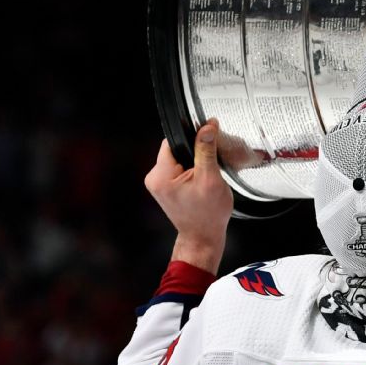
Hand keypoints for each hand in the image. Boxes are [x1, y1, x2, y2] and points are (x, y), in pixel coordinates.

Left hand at [144, 121, 233, 272]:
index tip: (207, 141)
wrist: (203, 237)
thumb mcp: (210, 178)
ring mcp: (158, 183)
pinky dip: (190, 171)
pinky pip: (177, 168)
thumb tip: (207, 127)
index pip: (172, 141)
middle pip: (175, 148)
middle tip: (207, 168)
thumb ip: (206, 150)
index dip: (191, 138)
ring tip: (204, 178)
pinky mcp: (164, 187)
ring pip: (177, 158)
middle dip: (194, 153)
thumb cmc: (207, 215)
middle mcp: (154, 178)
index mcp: (161, 175)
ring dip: (193, 162)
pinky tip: (199, 182)